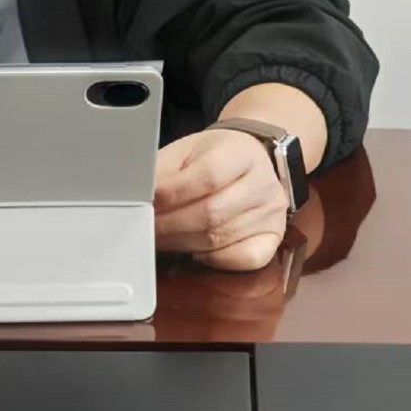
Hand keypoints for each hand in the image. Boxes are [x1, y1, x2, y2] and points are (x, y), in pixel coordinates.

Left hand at [154, 128, 288, 270]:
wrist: (252, 160)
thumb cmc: (213, 156)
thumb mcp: (185, 151)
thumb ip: (162, 172)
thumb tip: (136, 195)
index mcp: (241, 152)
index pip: (207, 176)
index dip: (172, 194)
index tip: (147, 203)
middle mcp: (263, 183)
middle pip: (212, 213)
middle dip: (170, 225)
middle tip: (146, 228)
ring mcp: (272, 213)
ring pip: (221, 239)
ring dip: (182, 243)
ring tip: (161, 238)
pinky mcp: (274, 238)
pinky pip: (243, 259)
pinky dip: (213, 260)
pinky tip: (194, 251)